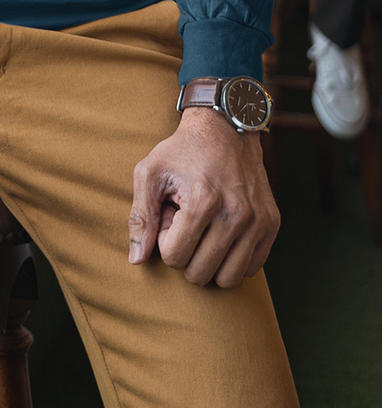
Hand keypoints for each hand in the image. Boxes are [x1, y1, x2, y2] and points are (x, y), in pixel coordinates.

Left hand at [128, 107, 278, 288]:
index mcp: (202, 201)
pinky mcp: (272, 224)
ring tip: (204, 229)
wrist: (224, 127)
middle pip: (200, 273)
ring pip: (228, 280)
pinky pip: (251, 269)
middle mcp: (236, 215)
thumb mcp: (149, 173)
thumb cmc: (181, 151)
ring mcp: (258, 221)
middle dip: (186, 252)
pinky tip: (223, 233)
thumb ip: (140, 218)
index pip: (174, 257)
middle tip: (186, 221)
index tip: (170, 215)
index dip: (165, 240)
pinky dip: (233, 260)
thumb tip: (136, 260)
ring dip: (210, 261)